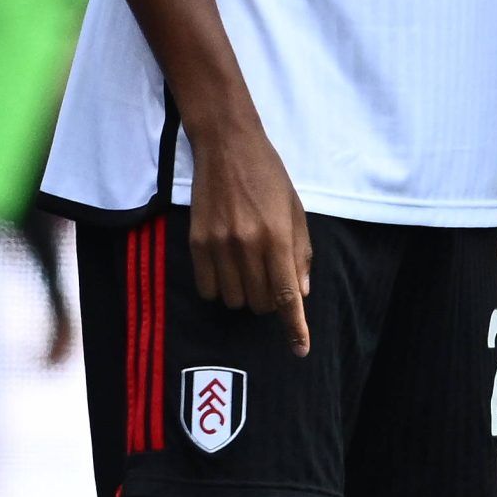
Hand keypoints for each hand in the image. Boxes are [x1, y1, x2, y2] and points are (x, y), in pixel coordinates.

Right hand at [189, 119, 312, 355]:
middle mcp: (247, 245)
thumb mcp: (296, 210)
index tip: (300, 349)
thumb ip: (300, 253)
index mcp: (277, 237)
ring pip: (233, 300)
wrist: (228, 147)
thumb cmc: (269, 176)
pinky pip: (206, 288)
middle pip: (260, 303)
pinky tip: (226, 268)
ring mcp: (218, 246)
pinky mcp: (195, 243)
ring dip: (245, 295)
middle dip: (271, 301)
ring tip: (249, 268)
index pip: (287, 295)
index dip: (294, 326)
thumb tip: (300, 293)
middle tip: (272, 277)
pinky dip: (219, 288)